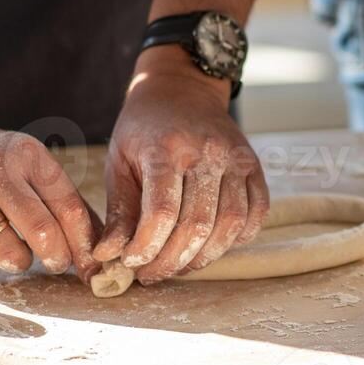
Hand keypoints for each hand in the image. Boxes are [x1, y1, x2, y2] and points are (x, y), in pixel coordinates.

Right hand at [0, 120, 99, 279]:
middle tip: (56, 263)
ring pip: (8, 252)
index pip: (68, 205)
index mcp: (27, 155)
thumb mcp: (29, 166)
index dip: (85, 242)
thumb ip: (63, 200)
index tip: (92, 265)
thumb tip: (100, 246)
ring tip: (14, 250)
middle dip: (57, 257)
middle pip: (42, 231)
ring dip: (19, 262)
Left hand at [94, 46, 267, 284]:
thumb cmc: (142, 130)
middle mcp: (206, 151)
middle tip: (152, 274)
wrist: (180, 90)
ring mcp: (235, 158)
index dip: (148, 246)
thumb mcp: (118, 163)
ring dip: (204, 256)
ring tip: (180, 265)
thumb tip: (107, 257)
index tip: (132, 264)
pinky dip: (238, 238)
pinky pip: (256, 212)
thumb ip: (118, 212)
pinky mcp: (253, 165)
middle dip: (172, 260)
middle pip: (197, 223)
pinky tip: (213, 245)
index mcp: (165, 148)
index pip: (162, 210)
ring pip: (230, 223)